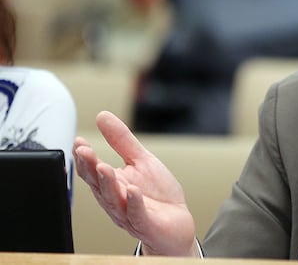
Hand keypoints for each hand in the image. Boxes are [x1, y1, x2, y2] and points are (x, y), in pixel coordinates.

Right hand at [73, 111, 197, 255]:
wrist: (176, 223)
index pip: (93, 170)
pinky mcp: (145, 224)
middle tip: (84, 151)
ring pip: (113, 199)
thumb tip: (102, 116)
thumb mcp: (141, 160)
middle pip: (98, 184)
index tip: (79, 142)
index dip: (85, 157)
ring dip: (107, 183)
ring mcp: (128, 214)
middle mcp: (115, 200)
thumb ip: (121, 141)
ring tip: (103, 167)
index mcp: (113, 184)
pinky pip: (137, 214)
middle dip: (90, 168)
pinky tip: (132, 190)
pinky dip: (134, 202)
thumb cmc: (156, 194)